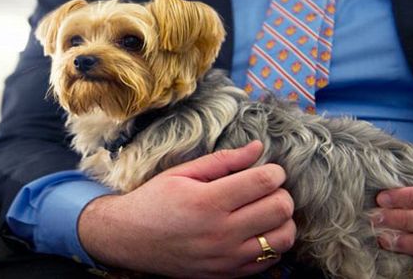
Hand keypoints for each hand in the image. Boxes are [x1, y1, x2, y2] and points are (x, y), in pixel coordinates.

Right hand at [78, 141, 295, 277]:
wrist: (129, 239)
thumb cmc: (154, 201)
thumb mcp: (182, 173)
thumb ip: (223, 160)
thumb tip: (257, 147)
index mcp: (207, 201)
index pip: (264, 182)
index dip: (275, 171)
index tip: (268, 170)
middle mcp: (220, 232)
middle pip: (280, 209)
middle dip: (280, 193)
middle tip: (266, 190)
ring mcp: (226, 257)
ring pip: (283, 238)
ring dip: (281, 221)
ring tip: (264, 211)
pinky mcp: (227, 274)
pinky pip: (270, 260)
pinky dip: (271, 244)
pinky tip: (256, 232)